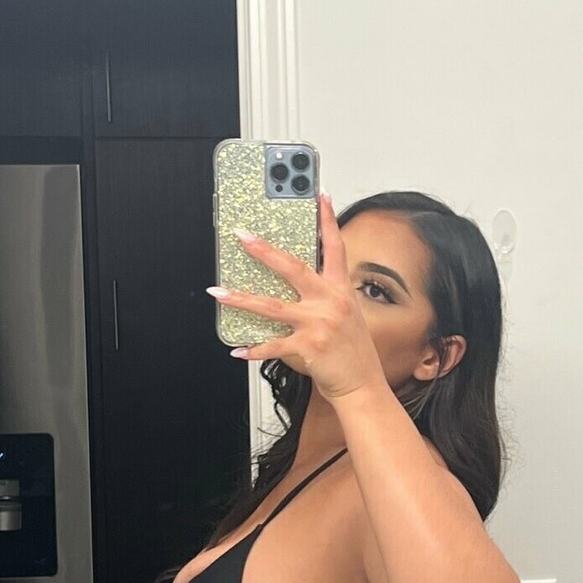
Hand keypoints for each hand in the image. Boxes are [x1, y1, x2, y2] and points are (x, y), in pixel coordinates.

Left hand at [208, 192, 384, 400]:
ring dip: (241, 298)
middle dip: (264, 250)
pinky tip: (238, 349)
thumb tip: (295, 289)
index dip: (328, 220)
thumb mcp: (348, 317)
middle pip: (293, 268)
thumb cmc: (354, 354)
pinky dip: (253, 349)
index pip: (335, 248)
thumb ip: (325, 298)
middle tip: (242, 236)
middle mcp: (331, 303)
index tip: (319, 196)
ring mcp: (319, 324)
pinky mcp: (308, 346)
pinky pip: (273, 345)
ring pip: (272, 305)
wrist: (363, 386)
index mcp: (342, 291)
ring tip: (219, 292)